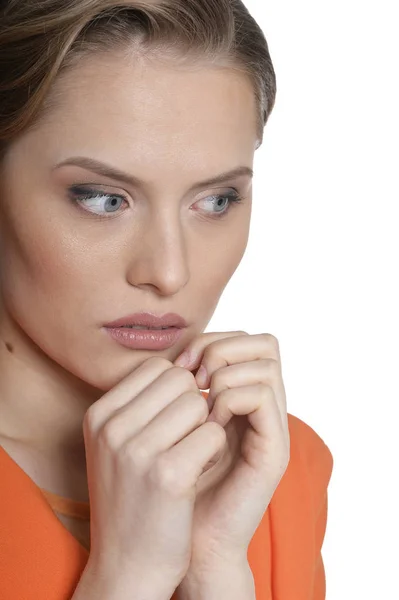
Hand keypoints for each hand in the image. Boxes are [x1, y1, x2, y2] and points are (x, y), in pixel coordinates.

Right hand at [81, 357, 225, 598]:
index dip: (177, 391)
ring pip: (200, 403)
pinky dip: (215, 450)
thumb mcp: (118, 444)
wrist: (127, 565)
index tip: (173, 422)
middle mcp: (111, 427)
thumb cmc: (132, 497)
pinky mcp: (168, 474)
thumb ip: (142, 403)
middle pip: (181, 380)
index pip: (157, 367)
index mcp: (98, 415)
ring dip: (206, 428)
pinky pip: (213, 433)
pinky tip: (199, 472)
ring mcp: (137, 450)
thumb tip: (185, 365)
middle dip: (194, 406)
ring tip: (191, 456)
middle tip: (186, 439)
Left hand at [173, 331, 289, 580]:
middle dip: (221, 348)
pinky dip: (230, 399)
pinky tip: (209, 423)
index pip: (243, 338)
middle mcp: (261, 407)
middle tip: (193, 376)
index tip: (179, 364)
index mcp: (239, 396)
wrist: (183, 541)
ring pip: (266, 363)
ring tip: (201, 404)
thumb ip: (179, 389)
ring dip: (225, 374)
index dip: (211, 339)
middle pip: (263, 342)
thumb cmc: (168, 482)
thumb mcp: (168, 425)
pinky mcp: (274, 450)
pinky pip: (262, 396)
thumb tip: (174, 354)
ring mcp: (271, 427)